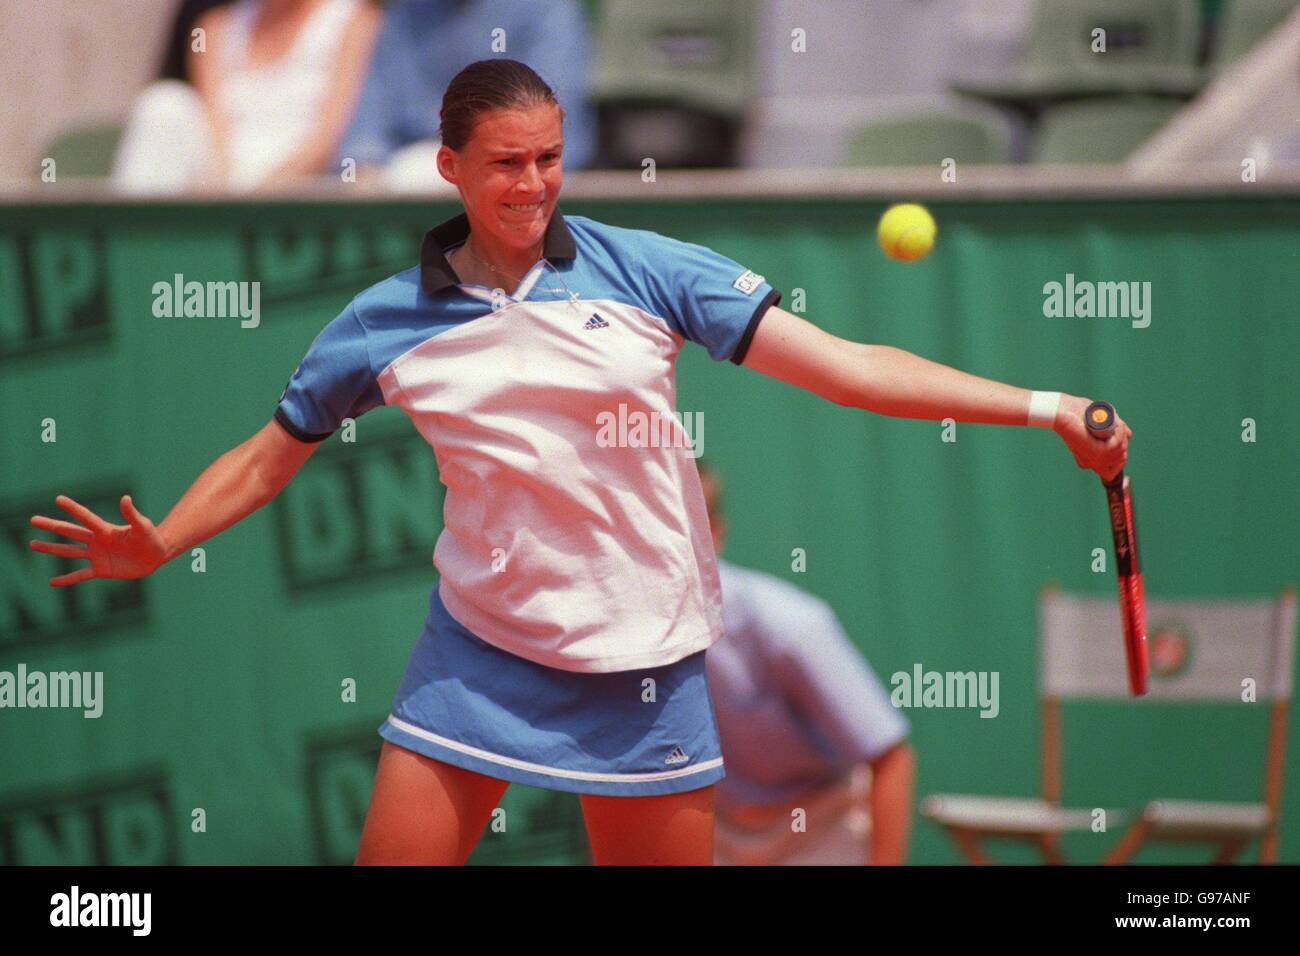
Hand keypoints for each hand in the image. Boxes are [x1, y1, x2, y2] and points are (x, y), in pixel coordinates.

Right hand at [29, 495, 168, 586]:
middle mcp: (97, 541)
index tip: (58, 498)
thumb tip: (125, 498)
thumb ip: (132, 514)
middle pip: (70, 532)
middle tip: (33, 519)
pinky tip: (52, 582)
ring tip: (32, 544)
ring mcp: (97, 555)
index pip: (85, 517)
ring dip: (51, 549)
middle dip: (52, 525)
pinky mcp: (101, 570)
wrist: (156, 555)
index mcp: (105, 529)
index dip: (73, 508)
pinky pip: (80, 575)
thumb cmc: (151, 538)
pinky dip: (67, 579)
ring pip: (69, 552)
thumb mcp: (143, 526)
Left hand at [1053, 394, 1131, 482]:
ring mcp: (1094, 460)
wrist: (1061, 411)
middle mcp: (1091, 463)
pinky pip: (1117, 445)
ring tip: (1112, 421)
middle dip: (1123, 439)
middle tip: (1115, 424)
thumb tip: (1128, 436)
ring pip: (1121, 450)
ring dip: (1121, 433)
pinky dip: (1119, 433)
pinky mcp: (1097, 453)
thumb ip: (1113, 431)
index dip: (1122, 453)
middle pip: (1121, 458)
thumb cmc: (1077, 414)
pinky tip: (1113, 425)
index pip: (1115, 468)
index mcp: (1090, 459)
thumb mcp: (1100, 422)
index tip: (1122, 436)